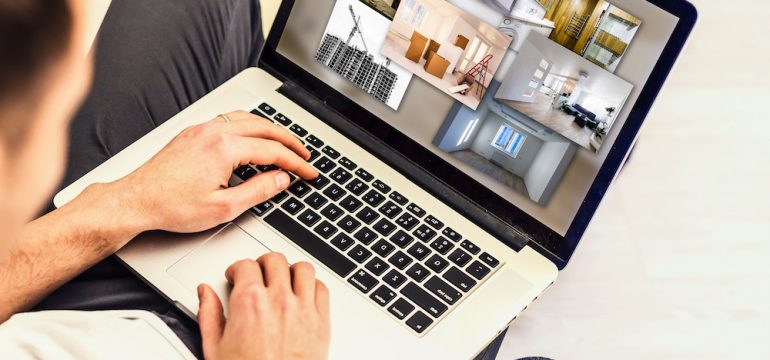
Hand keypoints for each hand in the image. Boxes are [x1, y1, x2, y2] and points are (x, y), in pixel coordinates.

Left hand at [114, 111, 317, 232]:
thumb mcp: (224, 207)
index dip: (296, 162)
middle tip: (305, 155)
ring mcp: (201, 130)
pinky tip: (252, 137)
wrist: (136, 201)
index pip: (272, 151)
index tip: (309, 171)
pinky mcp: (192, 133)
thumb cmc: (171, 206)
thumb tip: (281, 179)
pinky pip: (228, 120)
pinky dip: (249, 126)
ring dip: (270, 130)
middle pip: (264, 127)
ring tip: (284, 143)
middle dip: (289, 141)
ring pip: (246, 119)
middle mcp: (213, 132)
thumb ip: (258, 190)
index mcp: (224, 148)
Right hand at [197, 253, 330, 359]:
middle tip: (258, 273)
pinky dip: (313, 286)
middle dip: (263, 263)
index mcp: (249, 303)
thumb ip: (208, 315)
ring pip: (303, 269)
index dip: (238, 267)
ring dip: (291, 270)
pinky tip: (303, 293)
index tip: (236, 275)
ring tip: (283, 278)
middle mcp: (278, 301)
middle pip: (275, 260)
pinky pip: (322, 290)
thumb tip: (205, 293)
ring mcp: (303, 310)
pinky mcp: (322, 322)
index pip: (246, 265)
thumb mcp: (215, 349)